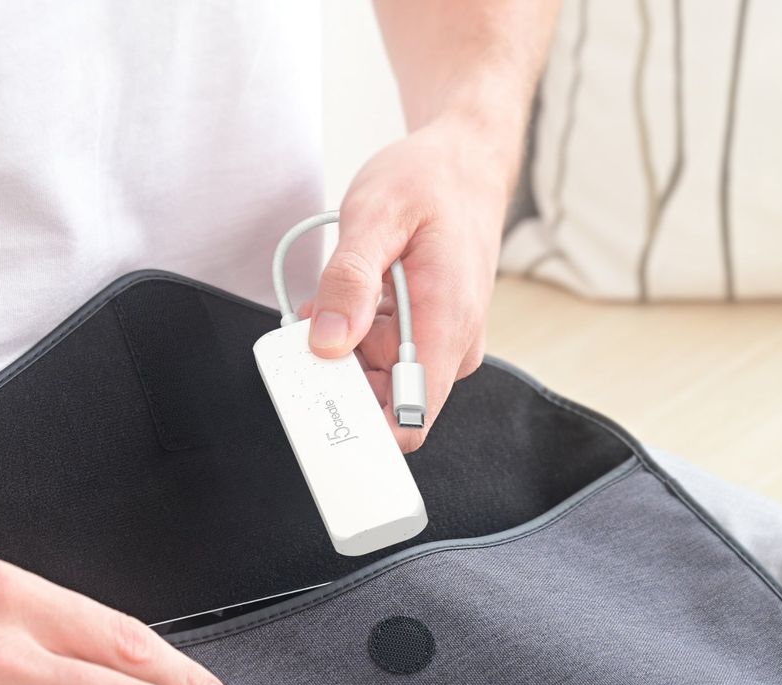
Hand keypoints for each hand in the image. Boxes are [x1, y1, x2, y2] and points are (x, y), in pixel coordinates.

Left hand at [304, 113, 512, 451]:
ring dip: (344, 346)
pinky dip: (357, 333)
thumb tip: (326, 341)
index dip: (358, 426)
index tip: (316, 400)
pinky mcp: (432, 335)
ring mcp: (444, 342)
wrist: (465, 162)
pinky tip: (357, 295)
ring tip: (342, 293)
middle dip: (338, 371)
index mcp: (447, 322)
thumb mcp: (375, 216)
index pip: (409, 420)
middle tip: (318, 318)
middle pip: (383, 402)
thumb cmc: (429, 181)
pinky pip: (384, 356)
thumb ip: (349, 280)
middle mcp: (453, 343)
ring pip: (377, 378)